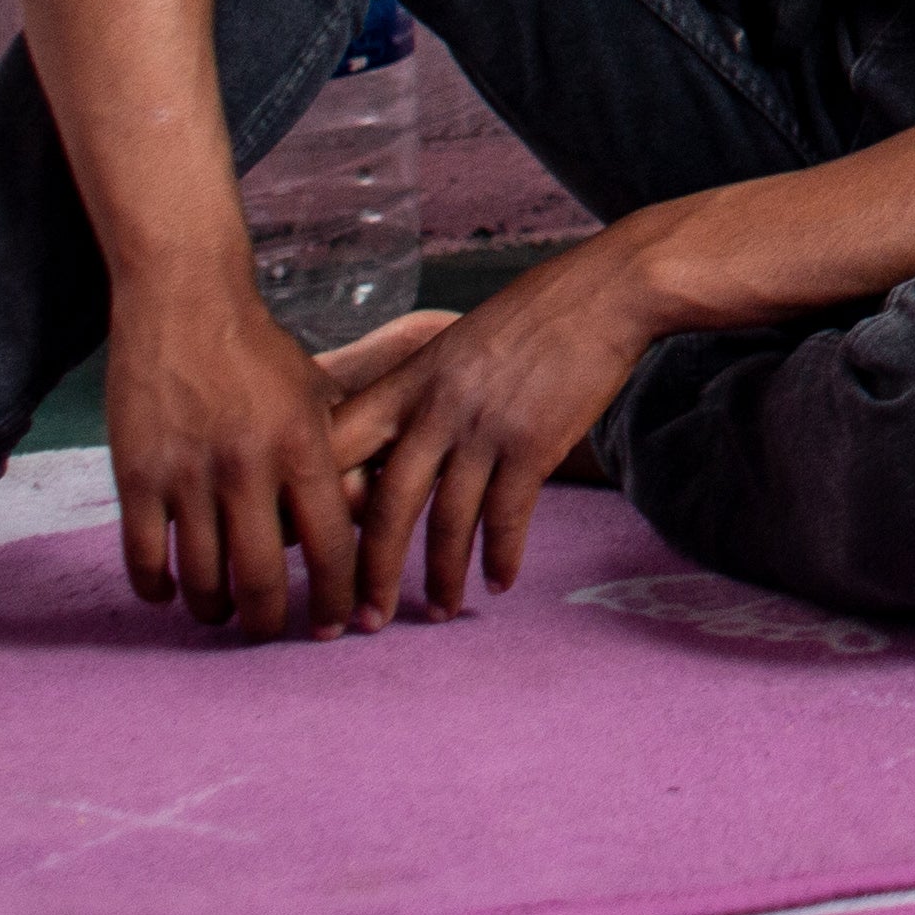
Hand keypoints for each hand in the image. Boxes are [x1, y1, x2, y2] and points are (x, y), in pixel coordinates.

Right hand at [103, 262, 368, 641]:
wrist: (184, 300)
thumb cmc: (257, 351)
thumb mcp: (316, 395)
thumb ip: (337, 455)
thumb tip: (361, 518)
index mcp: (302, 447)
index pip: (331, 547)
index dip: (337, 597)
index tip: (338, 625)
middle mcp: (248, 467)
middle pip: (262, 580)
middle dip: (272, 622)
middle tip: (273, 631)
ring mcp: (188, 474)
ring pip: (202, 579)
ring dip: (215, 610)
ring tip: (223, 613)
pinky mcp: (137, 475)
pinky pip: (145, 559)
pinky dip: (159, 589)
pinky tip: (171, 592)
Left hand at [327, 233, 661, 626]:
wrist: (607, 292)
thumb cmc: (533, 314)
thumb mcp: (455, 343)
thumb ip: (421, 392)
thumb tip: (393, 445)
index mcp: (409, 380)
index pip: (339, 447)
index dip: (316, 499)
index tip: (308, 548)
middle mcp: (438, 408)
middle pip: (386, 507)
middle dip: (369, 574)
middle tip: (363, 622)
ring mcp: (486, 428)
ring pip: (447, 524)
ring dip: (440, 578)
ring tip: (437, 611)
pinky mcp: (534, 445)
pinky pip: (506, 519)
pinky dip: (501, 558)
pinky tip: (498, 582)